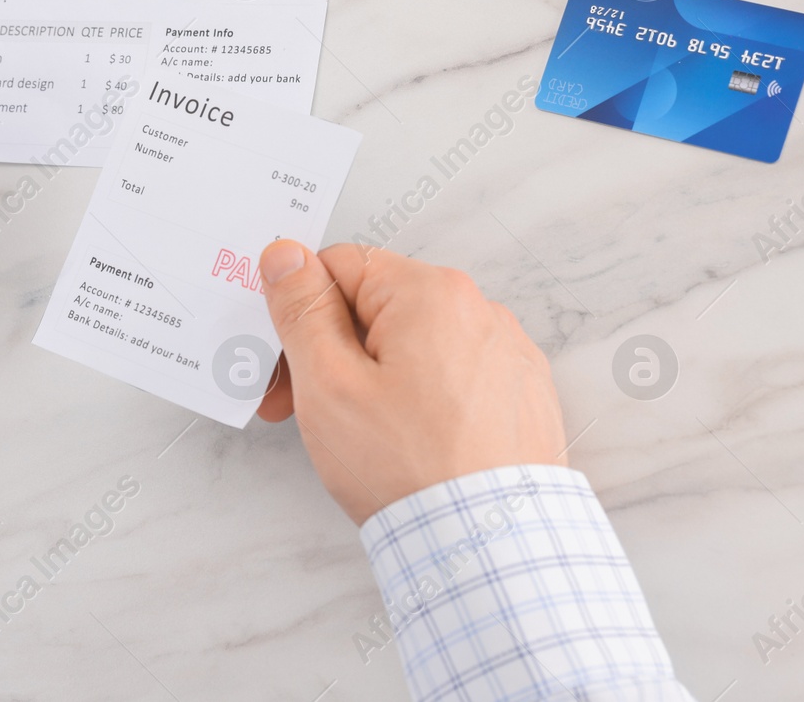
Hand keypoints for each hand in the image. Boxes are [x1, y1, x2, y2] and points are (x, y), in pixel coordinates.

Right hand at [255, 242, 567, 524]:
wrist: (493, 547)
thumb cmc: (412, 470)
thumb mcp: (328, 384)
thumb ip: (302, 309)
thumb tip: (285, 256)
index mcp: (429, 293)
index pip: (337, 266)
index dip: (298, 316)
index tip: (283, 368)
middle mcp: (477, 310)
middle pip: (376, 306)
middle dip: (332, 352)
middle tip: (305, 409)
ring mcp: (505, 352)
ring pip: (413, 343)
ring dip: (375, 377)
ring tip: (362, 436)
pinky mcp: (520, 393)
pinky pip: (453, 375)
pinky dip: (422, 398)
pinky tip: (407, 442)